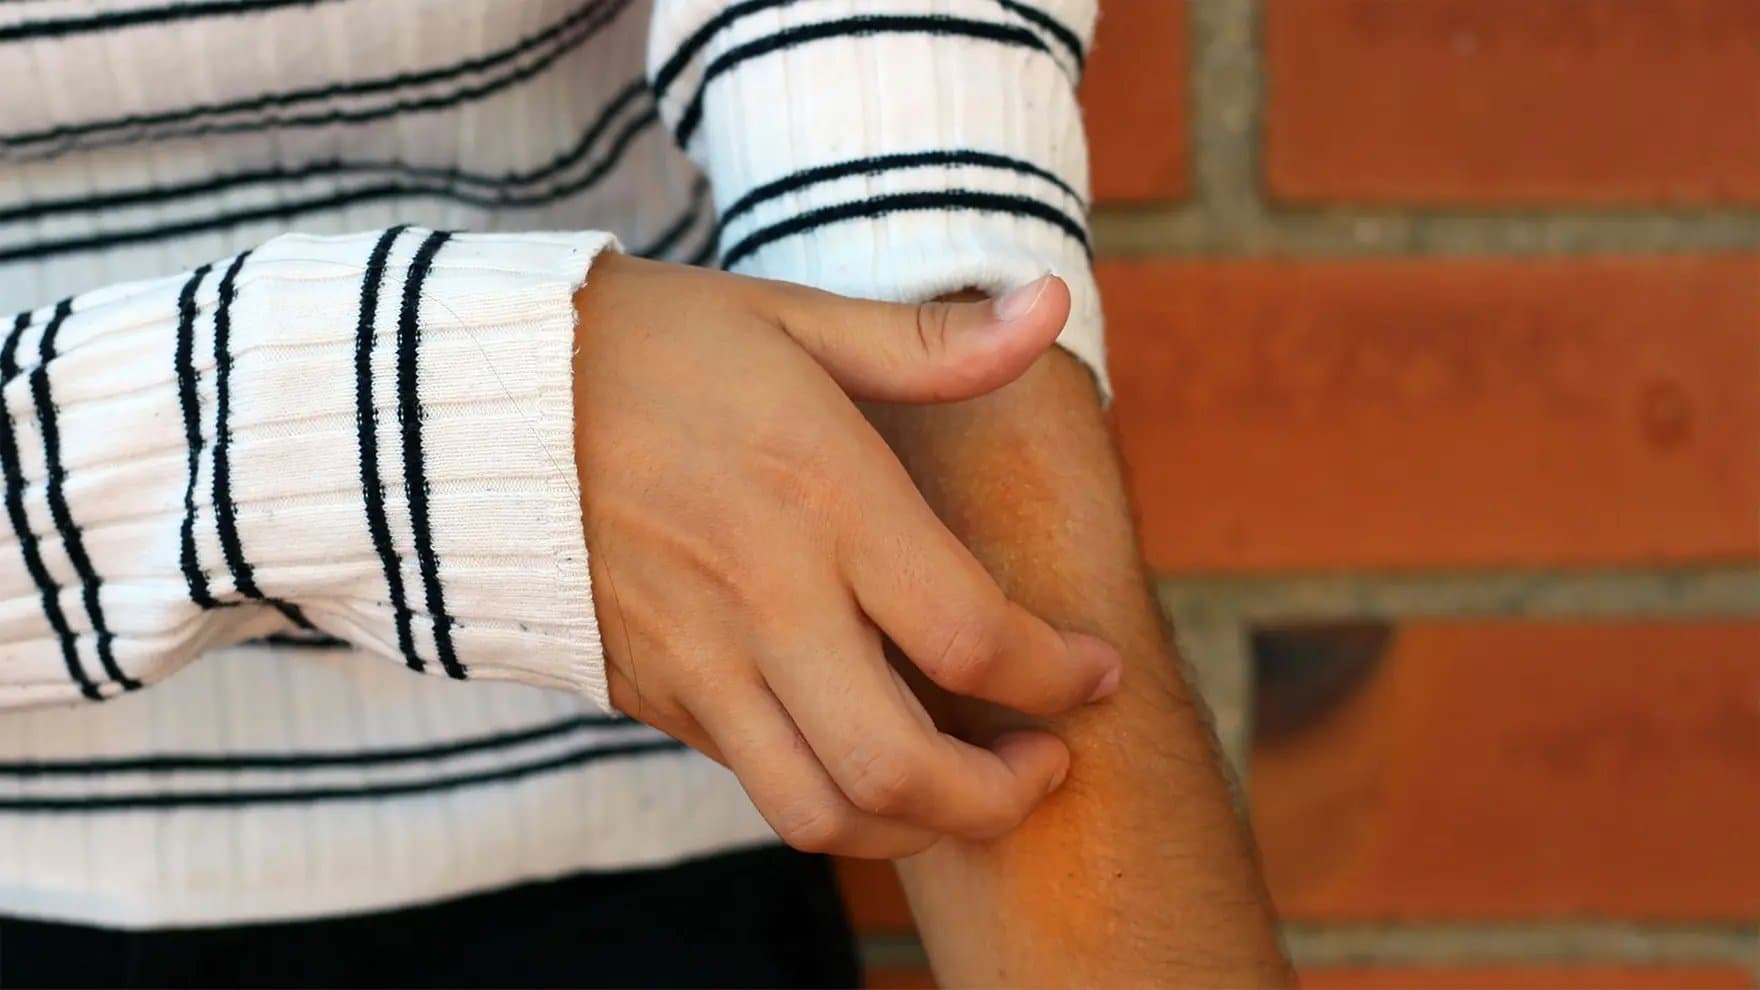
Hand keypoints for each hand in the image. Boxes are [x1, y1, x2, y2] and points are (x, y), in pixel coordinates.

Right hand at [572, 254, 1122, 857]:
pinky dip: (832, 799)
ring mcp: (700, 661)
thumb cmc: (649, 347)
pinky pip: (756, 782)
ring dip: (915, 829)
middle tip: (1047, 764)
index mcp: (822, 498)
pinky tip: (866, 755)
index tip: (1095, 675)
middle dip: (1004, 796)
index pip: (975, 636)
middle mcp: (765, 599)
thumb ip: (930, 341)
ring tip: (965, 792)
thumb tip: (1051, 304)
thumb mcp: (792, 319)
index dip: (1061, 677)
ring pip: (823, 809)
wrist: (468, 401)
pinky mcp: (654, 693)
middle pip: (904, 766)